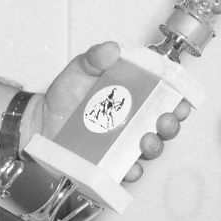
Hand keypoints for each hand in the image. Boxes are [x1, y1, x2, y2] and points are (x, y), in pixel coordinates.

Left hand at [37, 42, 193, 185]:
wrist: (39, 123)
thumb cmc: (64, 96)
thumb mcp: (79, 70)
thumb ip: (95, 58)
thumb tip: (112, 49)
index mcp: (133, 95)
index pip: (164, 96)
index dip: (178, 97)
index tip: (181, 98)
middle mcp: (134, 120)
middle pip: (164, 124)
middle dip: (171, 123)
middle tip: (165, 120)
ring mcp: (124, 143)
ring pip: (151, 148)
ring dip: (155, 145)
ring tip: (146, 141)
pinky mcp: (111, 163)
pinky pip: (128, 170)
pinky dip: (132, 170)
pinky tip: (129, 166)